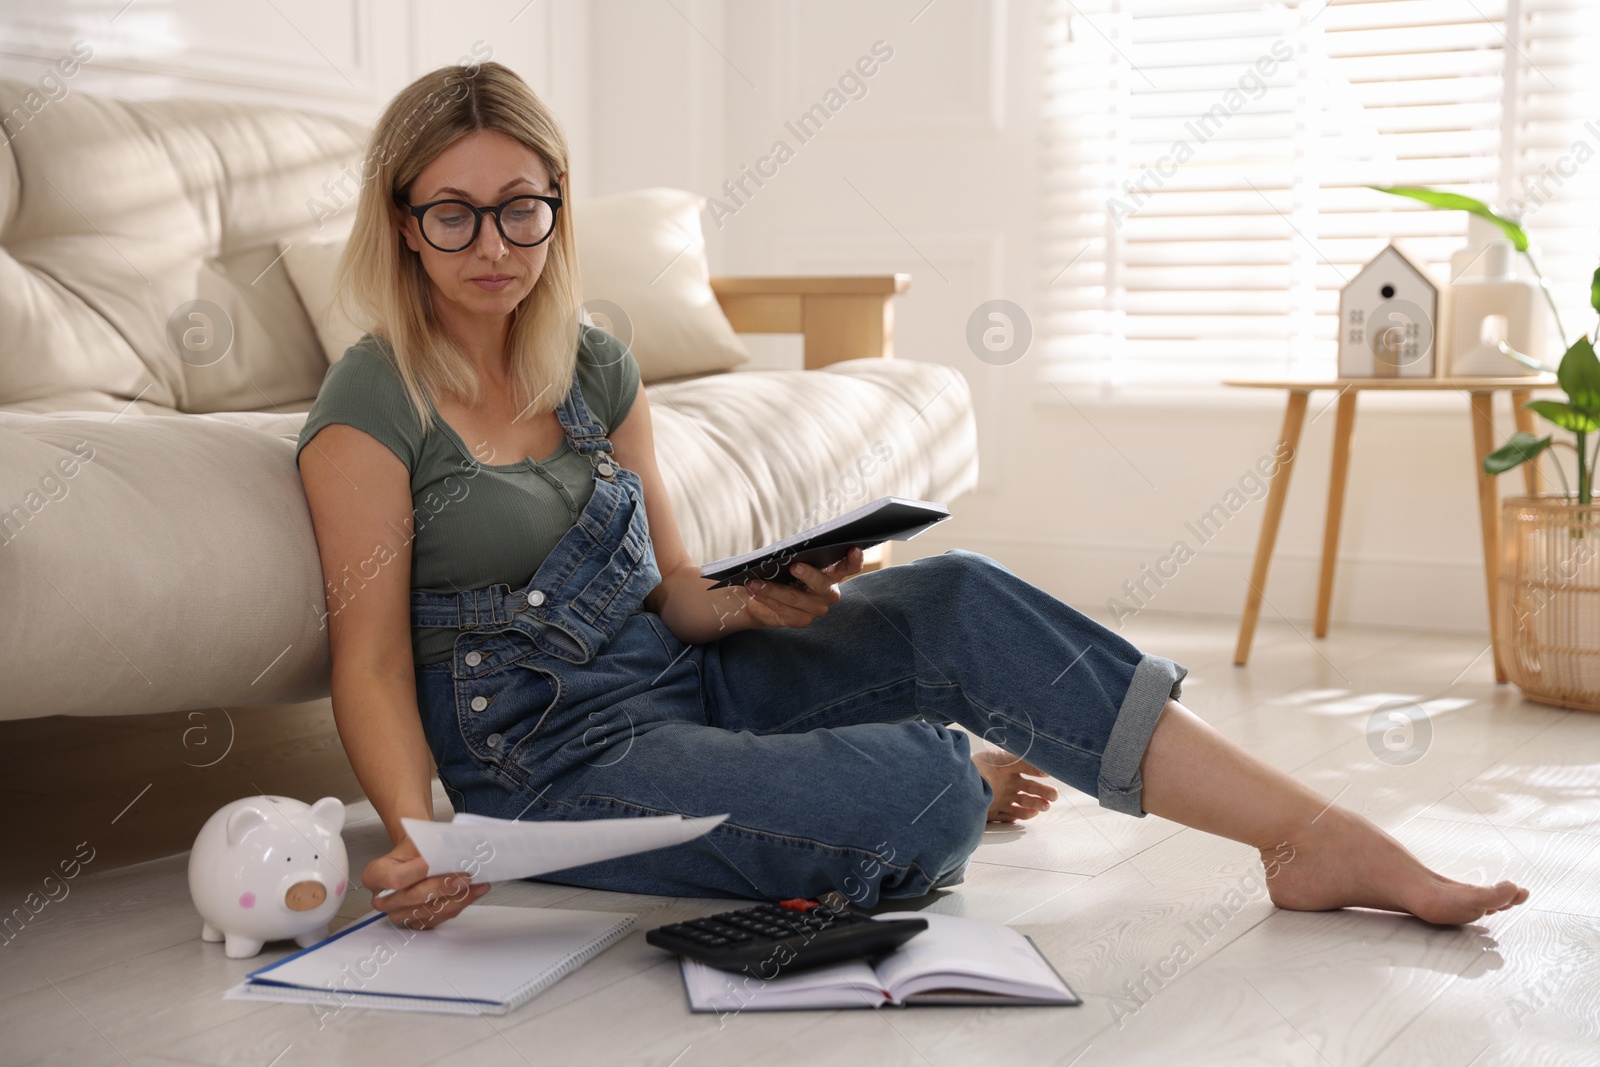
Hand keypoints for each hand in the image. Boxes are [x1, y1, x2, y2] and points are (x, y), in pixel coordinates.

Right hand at [363, 835, 488, 930]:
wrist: (415, 855)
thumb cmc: (414, 848)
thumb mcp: (415, 840)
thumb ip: (428, 848)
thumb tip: (451, 853)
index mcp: (375, 875)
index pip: (396, 879)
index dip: (416, 872)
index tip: (434, 862)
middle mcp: (383, 899)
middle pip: (415, 897)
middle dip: (443, 887)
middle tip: (465, 876)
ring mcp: (399, 914)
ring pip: (430, 911)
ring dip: (457, 898)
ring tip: (476, 884)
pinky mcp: (416, 921)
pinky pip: (439, 917)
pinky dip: (459, 904)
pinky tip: (473, 892)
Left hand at [742, 546, 864, 628]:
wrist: (764, 595)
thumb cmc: (782, 571)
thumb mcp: (789, 560)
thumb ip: (795, 555)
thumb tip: (785, 550)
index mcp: (833, 573)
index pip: (850, 566)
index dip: (853, 560)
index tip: (852, 549)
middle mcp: (829, 592)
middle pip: (820, 583)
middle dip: (808, 574)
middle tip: (794, 566)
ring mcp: (816, 608)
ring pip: (795, 597)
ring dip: (772, 588)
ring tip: (754, 581)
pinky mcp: (802, 620)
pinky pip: (783, 609)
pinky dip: (766, 598)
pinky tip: (754, 591)